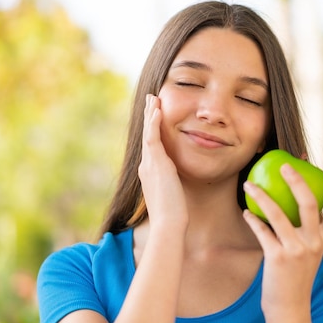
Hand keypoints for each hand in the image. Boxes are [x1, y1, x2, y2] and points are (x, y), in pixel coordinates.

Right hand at [138, 94, 187, 226]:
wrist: (168, 224)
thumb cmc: (172, 215)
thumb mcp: (172, 195)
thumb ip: (172, 185)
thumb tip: (176, 184)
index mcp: (149, 173)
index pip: (150, 146)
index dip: (151, 129)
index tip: (154, 116)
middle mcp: (146, 166)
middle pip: (147, 135)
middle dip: (149, 117)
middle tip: (151, 100)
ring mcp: (149, 164)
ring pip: (148, 133)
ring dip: (151, 114)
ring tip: (154, 98)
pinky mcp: (156, 163)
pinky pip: (153, 138)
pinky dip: (154, 123)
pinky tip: (157, 110)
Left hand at [242, 164, 322, 312]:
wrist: (289, 308)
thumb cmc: (294, 277)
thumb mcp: (307, 255)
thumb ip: (305, 234)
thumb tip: (292, 207)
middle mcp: (313, 242)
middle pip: (310, 203)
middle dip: (297, 180)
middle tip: (284, 165)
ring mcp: (296, 250)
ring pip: (278, 214)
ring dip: (262, 195)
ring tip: (249, 184)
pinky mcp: (277, 257)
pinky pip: (262, 231)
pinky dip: (252, 219)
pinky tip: (246, 211)